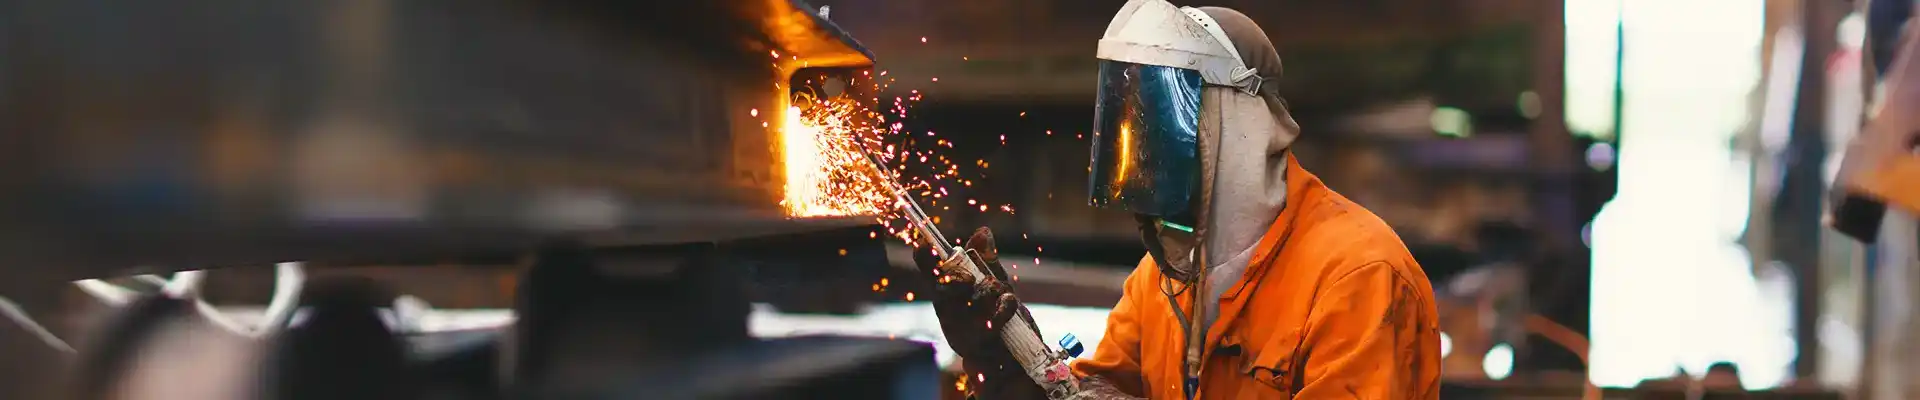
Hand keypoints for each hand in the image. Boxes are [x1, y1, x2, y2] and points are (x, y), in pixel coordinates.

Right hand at [913, 227, 1046, 398]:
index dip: (926, 260)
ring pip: (972, 299)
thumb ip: (987, 261)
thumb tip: (982, 231)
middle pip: (944, 289)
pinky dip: (1005, 306)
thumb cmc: (1002, 323)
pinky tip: (1010, 303)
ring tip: (1003, 295)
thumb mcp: (996, 287)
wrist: (1014, 362)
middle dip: (957, 279)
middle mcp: (950, 313)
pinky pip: (993, 318)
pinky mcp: (979, 346)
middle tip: (968, 279)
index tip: (922, 244)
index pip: (933, 275)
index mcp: (950, 296)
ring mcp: (962, 331)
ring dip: (991, 292)